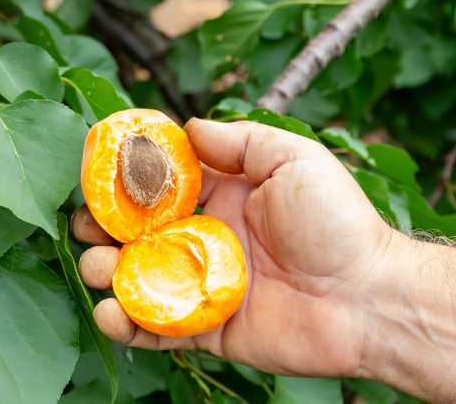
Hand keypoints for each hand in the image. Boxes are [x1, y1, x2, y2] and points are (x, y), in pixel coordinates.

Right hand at [72, 119, 393, 376]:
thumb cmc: (336, 222)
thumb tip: (188, 127)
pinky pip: (157, 329)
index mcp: (223, 197)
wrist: (368, 297)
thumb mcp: (294, 159)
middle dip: (105, 225)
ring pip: (137, 278)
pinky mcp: (207, 329)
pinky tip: (110, 312)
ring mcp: (203, 284)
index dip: (127, 176)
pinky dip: (127, 324)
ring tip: (97, 264)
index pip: (162, 183)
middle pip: (138, 231)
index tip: (97, 169)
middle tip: (87, 224)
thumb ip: (240, 141)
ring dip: (106, 271)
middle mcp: (206, 239)